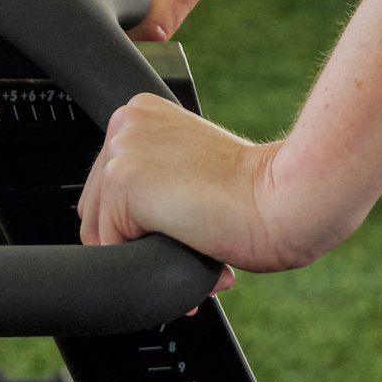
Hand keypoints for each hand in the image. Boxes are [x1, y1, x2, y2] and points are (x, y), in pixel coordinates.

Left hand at [75, 97, 332, 271]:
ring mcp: (120, 149)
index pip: (111, 185)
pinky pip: (111, 248)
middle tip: (193, 249)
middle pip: (98, 208)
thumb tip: (141, 224)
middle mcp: (125, 122)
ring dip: (143, 257)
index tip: (181, 233)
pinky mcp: (120, 180)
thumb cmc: (258, 190)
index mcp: (143, 114)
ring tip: (195, 255)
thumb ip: (161, 181)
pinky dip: (143, 267)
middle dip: (140, 242)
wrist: (284, 196)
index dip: (142, 223)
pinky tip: (188, 256)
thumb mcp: (197, 168)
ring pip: (101, 232)